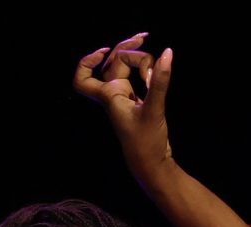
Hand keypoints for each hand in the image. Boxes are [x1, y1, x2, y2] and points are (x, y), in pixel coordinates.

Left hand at [73, 33, 175, 168]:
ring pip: (125, 68)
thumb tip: (166, 53)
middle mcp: (114, 95)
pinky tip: (156, 69)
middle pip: (114, 61)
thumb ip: (159, 81)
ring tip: (157, 61)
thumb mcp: (154, 109)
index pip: (83, 78)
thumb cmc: (146, 142)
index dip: (88, 61)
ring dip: (139, 58)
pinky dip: (144, 69)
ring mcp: (124, 98)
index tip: (104, 52)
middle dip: (128, 48)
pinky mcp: (136, 103)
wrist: (153, 165)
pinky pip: (134, 78)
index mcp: (110, 96)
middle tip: (145, 37)